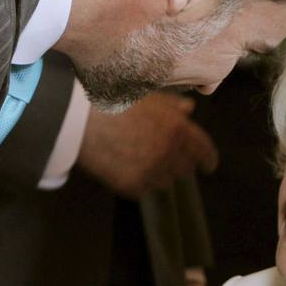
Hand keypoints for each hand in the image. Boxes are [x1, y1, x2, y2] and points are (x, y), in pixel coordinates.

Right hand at [77, 93, 218, 198]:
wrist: (77, 120)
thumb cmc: (112, 100)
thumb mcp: (146, 97)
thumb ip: (172, 106)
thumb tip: (189, 109)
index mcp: (177, 129)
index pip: (204, 152)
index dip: (208, 160)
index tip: (208, 167)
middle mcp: (168, 153)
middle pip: (185, 169)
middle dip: (179, 163)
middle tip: (163, 155)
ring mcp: (151, 171)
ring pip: (165, 180)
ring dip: (159, 172)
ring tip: (138, 156)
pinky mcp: (132, 185)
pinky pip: (144, 188)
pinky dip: (139, 180)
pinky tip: (124, 164)